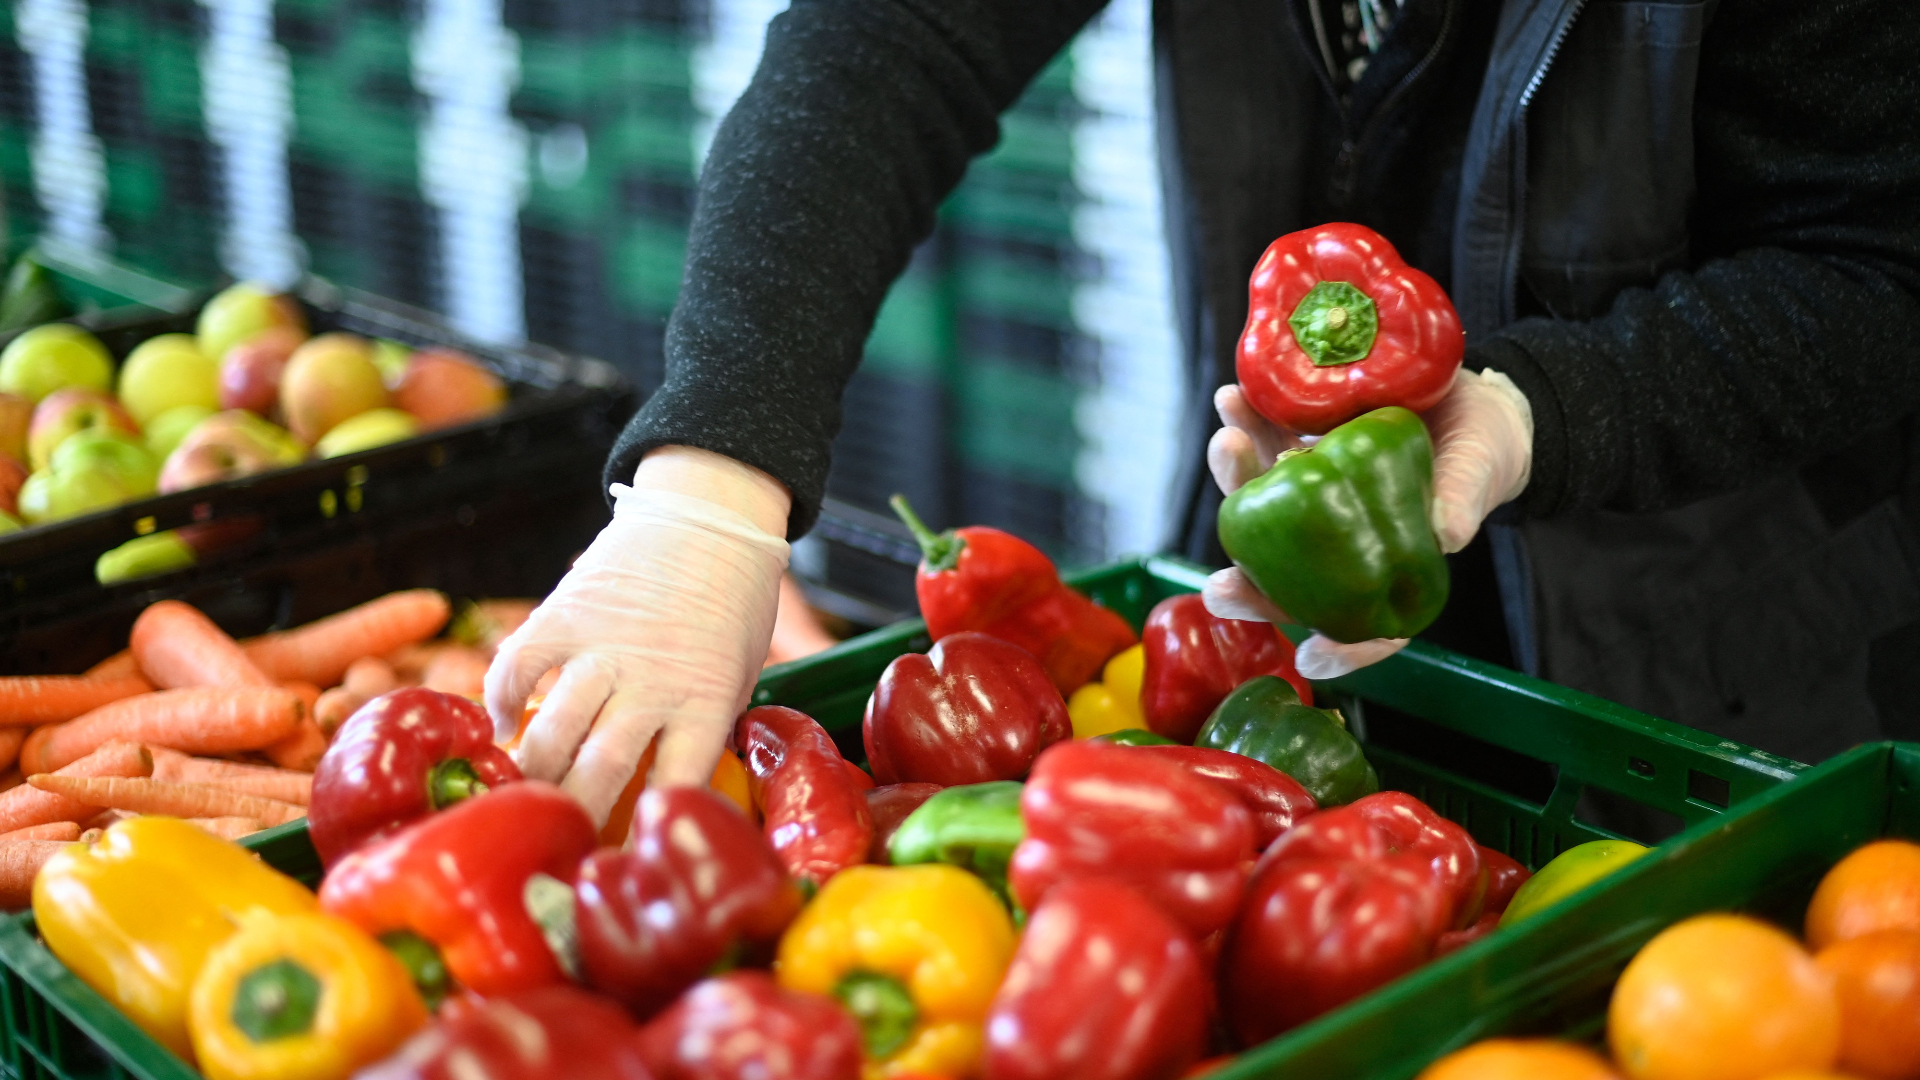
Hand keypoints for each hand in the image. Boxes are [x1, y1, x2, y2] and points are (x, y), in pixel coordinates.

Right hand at [484, 446, 791, 825]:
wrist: (712, 515)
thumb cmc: (732, 604)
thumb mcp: (734, 674)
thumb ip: (698, 727)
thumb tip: (659, 792)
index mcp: (706, 701)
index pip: (673, 786)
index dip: (640, 834)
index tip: (616, 866)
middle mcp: (653, 681)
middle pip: (600, 772)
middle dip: (572, 818)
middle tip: (552, 845)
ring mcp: (604, 648)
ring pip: (551, 732)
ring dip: (530, 774)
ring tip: (518, 798)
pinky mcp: (565, 613)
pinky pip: (516, 667)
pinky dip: (501, 701)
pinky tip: (503, 724)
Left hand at [1204, 369, 1531, 678]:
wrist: (1463, 393)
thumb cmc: (1479, 450)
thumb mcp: (1478, 471)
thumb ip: (1462, 498)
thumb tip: (1447, 534)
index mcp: (1383, 567)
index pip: (1362, 626)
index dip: (1340, 650)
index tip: (1309, 658)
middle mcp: (1335, 539)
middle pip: (1286, 577)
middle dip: (1247, 586)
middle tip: (1219, 590)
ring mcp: (1310, 496)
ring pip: (1262, 503)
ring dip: (1234, 476)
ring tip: (1226, 443)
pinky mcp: (1298, 448)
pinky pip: (1264, 440)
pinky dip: (1245, 420)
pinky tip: (1231, 399)